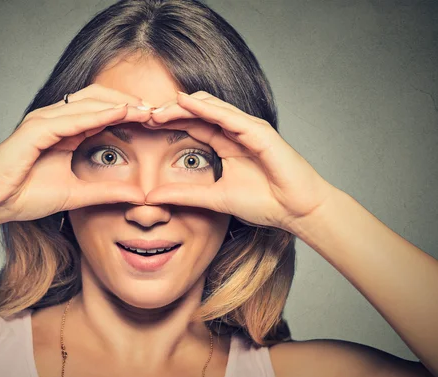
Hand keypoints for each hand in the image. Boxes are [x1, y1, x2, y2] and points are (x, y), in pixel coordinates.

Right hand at [0, 84, 151, 222]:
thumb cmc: (27, 195)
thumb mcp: (78, 194)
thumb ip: (107, 192)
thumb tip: (139, 196)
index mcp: (66, 131)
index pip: (103, 112)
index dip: (130, 113)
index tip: (157, 121)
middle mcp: (56, 120)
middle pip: (99, 98)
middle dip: (129, 102)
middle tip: (158, 111)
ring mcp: (44, 121)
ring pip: (87, 102)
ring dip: (118, 103)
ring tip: (146, 109)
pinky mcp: (34, 130)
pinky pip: (70, 118)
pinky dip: (96, 114)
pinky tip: (119, 113)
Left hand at [142, 91, 335, 230]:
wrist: (296, 211)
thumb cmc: (264, 203)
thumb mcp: (214, 198)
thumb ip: (185, 195)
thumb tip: (151, 197)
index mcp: (225, 144)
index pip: (191, 126)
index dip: (166, 123)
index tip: (141, 125)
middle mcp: (234, 131)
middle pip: (195, 112)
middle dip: (168, 111)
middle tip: (140, 114)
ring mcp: (247, 128)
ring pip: (208, 107)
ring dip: (181, 106)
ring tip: (156, 109)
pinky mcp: (259, 131)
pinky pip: (228, 115)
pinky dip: (206, 108)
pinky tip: (184, 103)